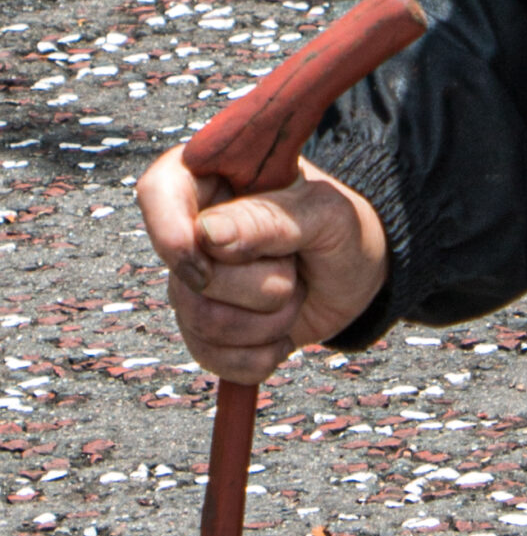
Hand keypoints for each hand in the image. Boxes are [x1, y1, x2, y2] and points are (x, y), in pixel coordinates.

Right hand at [135, 146, 390, 385]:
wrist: (357, 275)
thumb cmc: (340, 227)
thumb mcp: (324, 213)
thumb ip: (268, 219)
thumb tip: (206, 234)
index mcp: (217, 178)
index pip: (160, 189)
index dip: (170, 228)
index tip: (206, 255)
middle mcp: (194, 231)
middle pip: (191, 276)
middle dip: (260, 284)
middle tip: (296, 264)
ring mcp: (193, 282)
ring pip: (202, 321)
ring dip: (266, 320)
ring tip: (295, 293)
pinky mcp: (204, 330)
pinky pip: (211, 357)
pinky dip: (258, 355)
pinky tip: (282, 334)